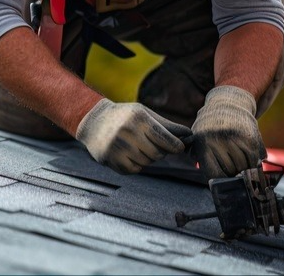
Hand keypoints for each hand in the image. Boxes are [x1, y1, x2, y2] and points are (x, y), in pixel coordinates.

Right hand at [75, 98, 191, 173]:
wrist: (94, 121)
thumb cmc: (125, 116)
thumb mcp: (144, 114)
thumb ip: (166, 126)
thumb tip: (189, 135)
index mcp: (139, 119)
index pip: (166, 140)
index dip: (176, 146)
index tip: (179, 148)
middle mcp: (128, 132)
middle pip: (157, 154)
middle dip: (160, 152)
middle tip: (153, 144)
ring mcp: (118, 147)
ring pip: (146, 163)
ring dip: (147, 157)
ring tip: (137, 146)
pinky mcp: (111, 160)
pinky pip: (134, 169)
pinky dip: (135, 164)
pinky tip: (127, 153)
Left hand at [191, 85, 265, 179]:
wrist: (228, 102)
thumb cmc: (212, 125)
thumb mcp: (199, 137)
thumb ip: (201, 158)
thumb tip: (213, 184)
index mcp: (203, 143)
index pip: (214, 173)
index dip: (221, 180)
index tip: (225, 179)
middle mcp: (218, 140)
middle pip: (231, 171)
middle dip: (234, 174)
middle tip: (236, 170)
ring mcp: (234, 137)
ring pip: (244, 166)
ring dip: (246, 169)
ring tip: (244, 163)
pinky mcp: (249, 135)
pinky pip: (255, 158)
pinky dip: (256, 161)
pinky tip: (252, 157)